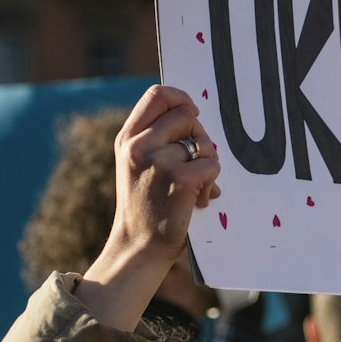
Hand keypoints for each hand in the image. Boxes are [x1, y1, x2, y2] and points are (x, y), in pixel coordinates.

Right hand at [76, 86, 219, 330]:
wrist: (138, 246)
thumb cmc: (146, 206)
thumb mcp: (138, 165)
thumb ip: (159, 140)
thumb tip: (196, 117)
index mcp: (128, 138)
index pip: (157, 94)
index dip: (182, 98)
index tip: (193, 114)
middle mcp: (139, 145)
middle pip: (187, 115)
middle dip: (201, 136)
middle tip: (197, 162)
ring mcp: (158, 161)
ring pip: (205, 142)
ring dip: (209, 164)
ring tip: (197, 187)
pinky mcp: (179, 179)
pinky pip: (213, 165)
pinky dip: (213, 182)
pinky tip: (200, 199)